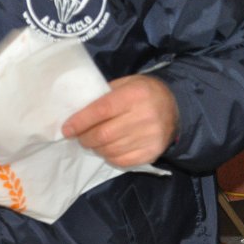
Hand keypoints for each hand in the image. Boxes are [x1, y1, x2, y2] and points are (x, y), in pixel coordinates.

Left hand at [61, 74, 178, 167]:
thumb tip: (79, 111)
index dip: (80, 121)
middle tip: (79, 136)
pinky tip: (107, 149)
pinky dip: (109, 157)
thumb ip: (105, 95)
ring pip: (111, 149)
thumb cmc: (144, 92)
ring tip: (92, 142)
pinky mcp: (152, 153)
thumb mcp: (126, 83)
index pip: (101, 110)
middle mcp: (143, 116)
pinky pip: (122, 161)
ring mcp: (149, 137)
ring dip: (96, 148)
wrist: (177, 107)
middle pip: (104, 134)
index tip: (66, 129)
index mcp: (134, 95)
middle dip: (85, 137)